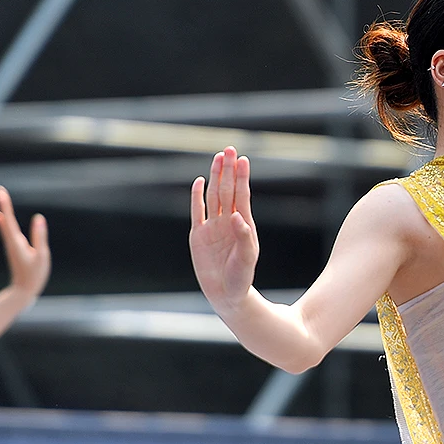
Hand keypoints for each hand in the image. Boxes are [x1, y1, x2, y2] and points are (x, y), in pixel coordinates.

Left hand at [0, 186, 49, 300]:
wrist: (23, 290)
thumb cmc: (34, 275)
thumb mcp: (41, 256)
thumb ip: (40, 236)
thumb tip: (39, 218)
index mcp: (17, 242)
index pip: (10, 220)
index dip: (6, 206)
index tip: (1, 193)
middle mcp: (11, 241)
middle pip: (6, 219)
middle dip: (3, 203)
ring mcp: (12, 244)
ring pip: (6, 223)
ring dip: (4, 209)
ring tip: (1, 196)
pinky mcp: (15, 247)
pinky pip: (8, 230)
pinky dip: (5, 220)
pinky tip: (0, 216)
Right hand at [190, 147, 259, 312]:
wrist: (227, 294)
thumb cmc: (242, 277)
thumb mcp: (246, 258)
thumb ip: (243, 237)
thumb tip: (238, 216)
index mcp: (243, 225)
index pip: (241, 195)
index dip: (242, 177)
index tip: (243, 159)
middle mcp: (227, 222)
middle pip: (227, 190)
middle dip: (228, 170)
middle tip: (229, 149)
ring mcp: (212, 227)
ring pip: (213, 196)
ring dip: (216, 177)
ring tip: (218, 158)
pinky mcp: (198, 235)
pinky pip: (197, 211)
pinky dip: (197, 196)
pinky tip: (200, 181)